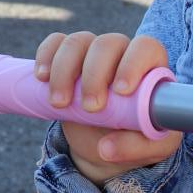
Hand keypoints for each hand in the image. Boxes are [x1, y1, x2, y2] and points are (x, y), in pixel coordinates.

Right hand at [34, 31, 180, 184]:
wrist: (106, 146)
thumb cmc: (137, 141)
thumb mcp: (150, 151)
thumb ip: (136, 148)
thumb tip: (106, 148)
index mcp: (151, 69)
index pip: (146, 48)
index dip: (133, 63)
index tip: (120, 91)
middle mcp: (124, 55)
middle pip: (108, 43)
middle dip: (95, 74)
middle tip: (90, 107)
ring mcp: (95, 54)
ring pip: (78, 42)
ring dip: (65, 69)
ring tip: (59, 103)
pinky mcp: (70, 59)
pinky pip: (56, 42)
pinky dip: (46, 55)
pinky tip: (41, 78)